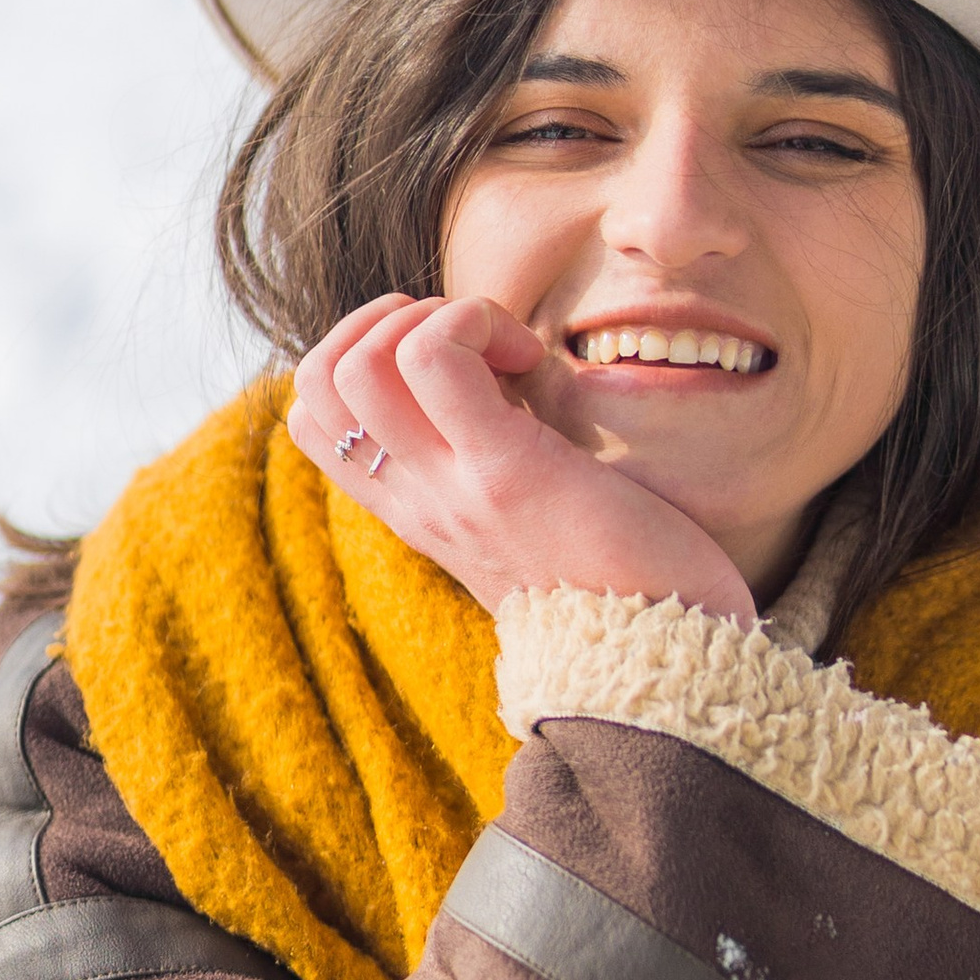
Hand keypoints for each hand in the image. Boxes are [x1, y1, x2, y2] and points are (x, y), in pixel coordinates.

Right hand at [287, 294, 755, 624]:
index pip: (313, 421)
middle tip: (471, 342)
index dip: (358, 356)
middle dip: (383, 323)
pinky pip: (434, 358)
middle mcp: (417, 504)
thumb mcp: (529, 524)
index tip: (451, 363)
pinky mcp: (503, 473)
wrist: (666, 661)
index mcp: (418, 513)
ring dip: (432, 317)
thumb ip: (491, 469)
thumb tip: (503, 384)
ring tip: (506, 348)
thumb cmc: (626, 583)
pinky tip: (533, 355)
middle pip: (314, 382)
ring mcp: (450, 490)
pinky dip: (475, 321)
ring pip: (359, 362)